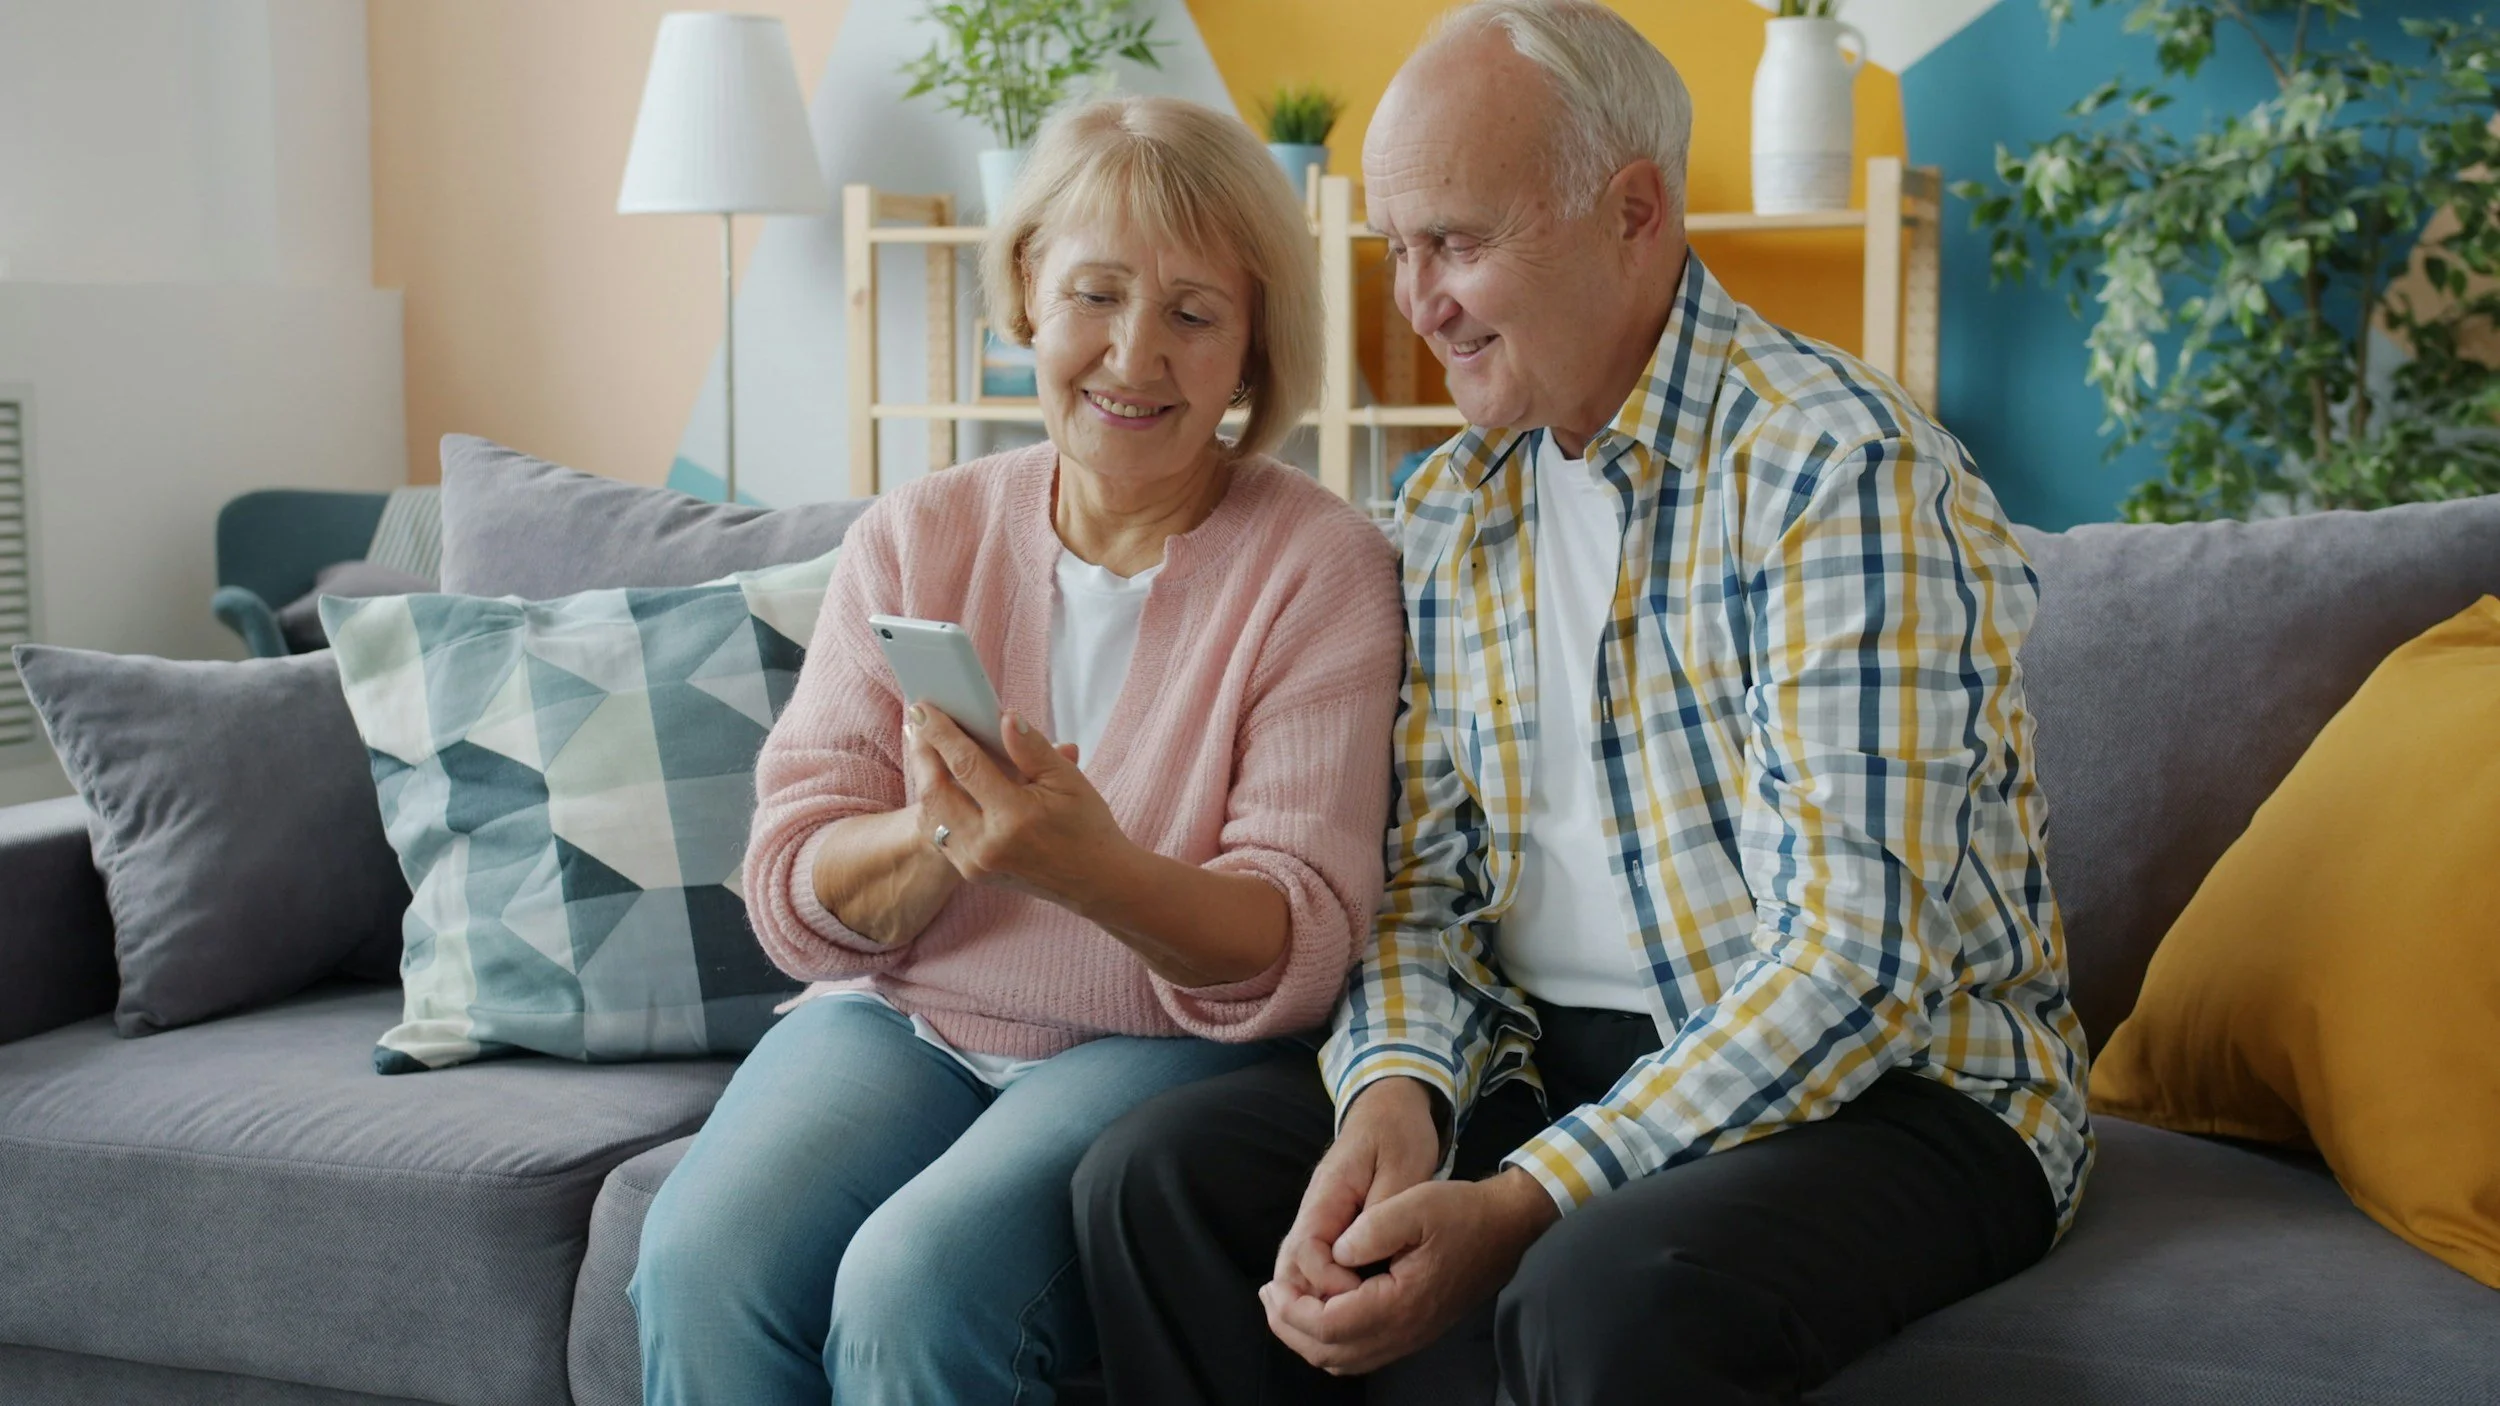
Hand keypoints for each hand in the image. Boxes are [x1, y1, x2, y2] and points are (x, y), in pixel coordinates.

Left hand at [906, 705, 1120, 910]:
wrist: (1095, 880)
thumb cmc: (1086, 826)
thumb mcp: (1068, 779)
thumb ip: (1032, 747)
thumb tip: (1004, 716)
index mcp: (1014, 818)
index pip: (965, 766)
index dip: (941, 733)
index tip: (923, 709)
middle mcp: (987, 845)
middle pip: (935, 791)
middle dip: (922, 753)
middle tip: (917, 723)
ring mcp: (975, 864)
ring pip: (930, 814)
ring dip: (924, 778)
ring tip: (925, 747)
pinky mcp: (971, 873)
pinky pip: (939, 834)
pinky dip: (935, 804)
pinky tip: (939, 781)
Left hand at [1259, 1167, 1559, 1375]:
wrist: (1504, 1227)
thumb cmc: (1461, 1212)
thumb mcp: (1414, 1203)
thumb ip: (1370, 1228)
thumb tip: (1334, 1253)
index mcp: (1401, 1304)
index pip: (1330, 1325)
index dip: (1293, 1310)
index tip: (1273, 1284)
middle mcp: (1405, 1332)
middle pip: (1330, 1354)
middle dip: (1290, 1328)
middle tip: (1269, 1296)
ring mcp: (1410, 1337)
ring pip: (1344, 1361)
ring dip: (1307, 1338)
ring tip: (1285, 1304)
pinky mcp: (1413, 1332)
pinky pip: (1361, 1354)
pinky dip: (1330, 1341)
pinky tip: (1319, 1311)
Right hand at [1267, 1079, 1443, 1309]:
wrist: (1391, 1109)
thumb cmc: (1399, 1133)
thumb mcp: (1403, 1166)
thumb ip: (1383, 1212)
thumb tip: (1358, 1256)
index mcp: (1327, 1195)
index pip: (1307, 1251)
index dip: (1329, 1282)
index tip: (1361, 1294)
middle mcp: (1314, 1211)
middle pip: (1291, 1268)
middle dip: (1308, 1305)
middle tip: (1341, 1332)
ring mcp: (1319, 1220)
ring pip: (1297, 1272)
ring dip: (1312, 1304)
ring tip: (1337, 1334)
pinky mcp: (1331, 1228)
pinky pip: (1315, 1268)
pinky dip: (1322, 1294)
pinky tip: (1343, 1315)